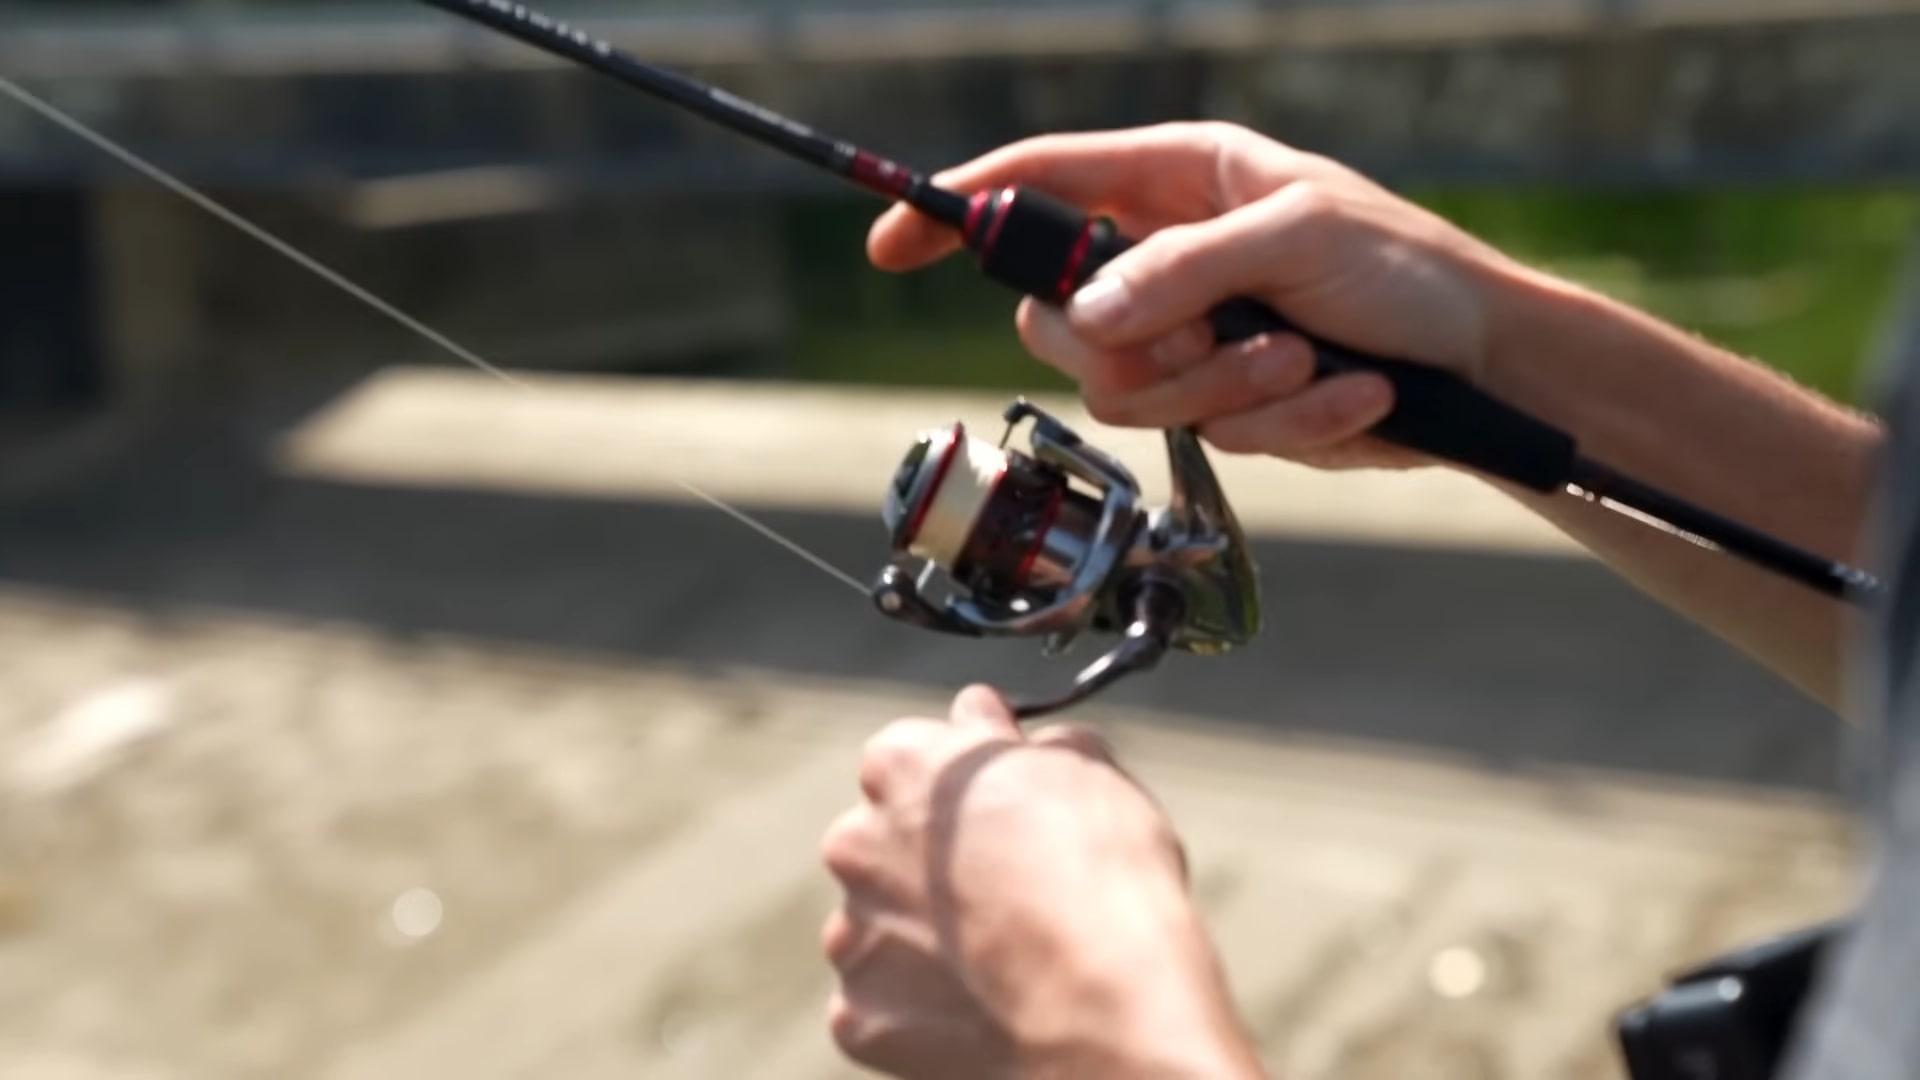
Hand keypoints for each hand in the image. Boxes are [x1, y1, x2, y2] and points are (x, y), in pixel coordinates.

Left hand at [820, 685, 1262, 1079]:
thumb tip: (1008, 727)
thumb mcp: (1086, 769)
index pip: (906, 757)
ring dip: (923, 937)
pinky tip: (983, 1007)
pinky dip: (922, 1009)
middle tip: (1002, 890)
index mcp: (901, 764)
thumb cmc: (1102, 870)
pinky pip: (885, 1004)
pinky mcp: (859, 1013)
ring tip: (1000, 957)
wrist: (1103, 1001)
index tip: (997, 807)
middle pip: (881, 844)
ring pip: (881, 927)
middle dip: (929, 864)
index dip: (956, 786)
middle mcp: (856, 842)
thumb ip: (1027, 741)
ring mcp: (852, 934)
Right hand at [868, 121, 1534, 471]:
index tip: (892, 247)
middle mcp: (1168, 258)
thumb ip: (1184, 270)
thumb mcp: (1297, 236)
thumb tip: (1085, 317)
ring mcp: (1191, 335)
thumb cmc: (1406, 268)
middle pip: (1062, 320)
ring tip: (1308, 365)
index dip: (961, 212)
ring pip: (1125, 392)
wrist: (1483, 367)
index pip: (1040, 184)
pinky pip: (1201, 434)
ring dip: (1226, 392)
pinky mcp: (1224, 402)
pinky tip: (1348, 393)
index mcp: (1176, 181)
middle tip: (1232, 338)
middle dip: (1144, 347)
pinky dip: (1281, 424)